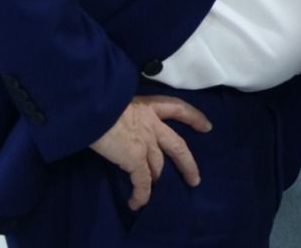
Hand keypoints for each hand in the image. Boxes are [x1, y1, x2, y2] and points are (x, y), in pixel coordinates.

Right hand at [89, 94, 211, 210]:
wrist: (92, 105)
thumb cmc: (100, 98)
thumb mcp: (119, 99)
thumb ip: (125, 112)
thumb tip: (119, 122)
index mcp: (148, 106)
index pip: (177, 108)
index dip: (194, 117)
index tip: (207, 126)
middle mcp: (151, 124)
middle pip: (177, 146)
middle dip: (187, 164)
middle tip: (194, 179)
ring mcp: (145, 142)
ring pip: (159, 166)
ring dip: (158, 180)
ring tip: (156, 193)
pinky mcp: (135, 159)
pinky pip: (142, 181)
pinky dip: (141, 194)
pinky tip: (137, 203)